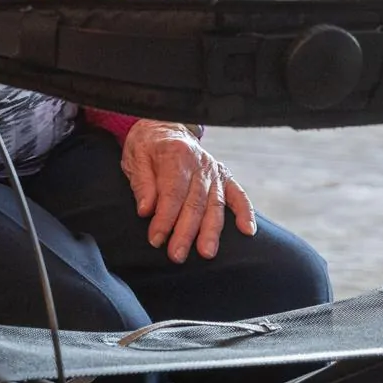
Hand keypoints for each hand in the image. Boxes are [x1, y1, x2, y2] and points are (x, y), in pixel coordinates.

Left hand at [121, 120, 254, 262]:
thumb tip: (145, 210)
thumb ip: (142, 183)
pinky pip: (238, 195)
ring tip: (207, 252)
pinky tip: (248, 231)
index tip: (156, 239)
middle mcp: (200, 163)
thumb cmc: (147, 146)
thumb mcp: (135, 157)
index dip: (164, 218)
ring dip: (211, 231)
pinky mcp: (225, 176)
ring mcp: (214, 171)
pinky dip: (245, 212)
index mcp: (176, 155)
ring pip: (215, 204)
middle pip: (195, 203)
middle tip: (177, 255)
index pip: (172, 193)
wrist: (164, 127)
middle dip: (186, 232)